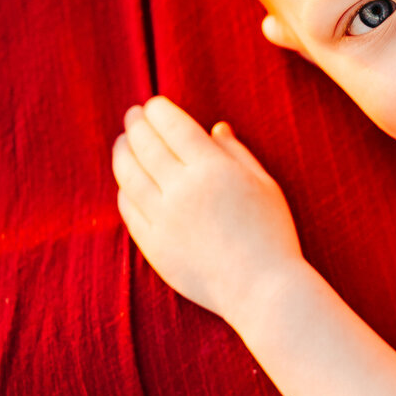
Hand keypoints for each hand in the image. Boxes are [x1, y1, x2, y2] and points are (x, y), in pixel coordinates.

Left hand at [112, 97, 302, 325]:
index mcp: (213, 170)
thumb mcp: (265, 185)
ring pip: (129, 175)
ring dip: (122, 152)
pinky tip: (127, 182)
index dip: (159, 111)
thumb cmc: (272, 234)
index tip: (154, 105)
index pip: (173, 127)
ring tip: (123, 142)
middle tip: (133, 115)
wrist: (261, 290)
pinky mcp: (154, 246)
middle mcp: (182, 191)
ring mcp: (164, 220)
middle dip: (136, 124)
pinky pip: (129, 209)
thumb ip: (237, 153)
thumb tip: (215, 127)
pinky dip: (124, 189)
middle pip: (146, 146)